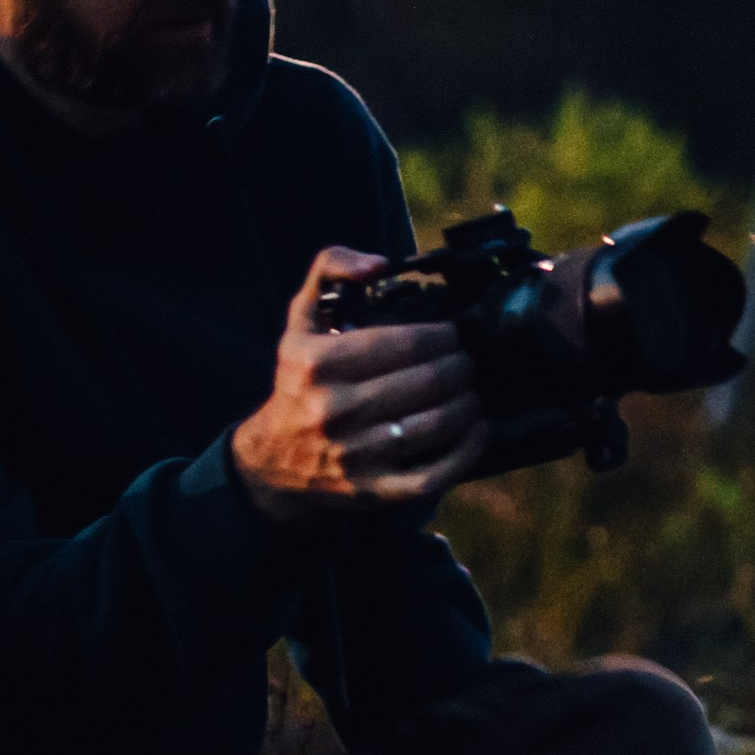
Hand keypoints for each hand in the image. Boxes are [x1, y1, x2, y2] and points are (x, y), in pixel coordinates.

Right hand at [231, 247, 488, 519]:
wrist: (275, 459)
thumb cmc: (299, 381)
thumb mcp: (301, 319)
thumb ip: (330, 269)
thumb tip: (379, 264)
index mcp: (319, 363)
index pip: (407, 343)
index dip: (444, 336)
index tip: (452, 335)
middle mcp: (335, 409)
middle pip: (429, 382)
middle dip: (461, 367)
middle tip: (466, 362)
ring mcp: (356, 453)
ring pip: (436, 424)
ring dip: (468, 403)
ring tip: (471, 390)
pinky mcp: (373, 490)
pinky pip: (433, 475)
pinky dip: (467, 452)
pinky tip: (479, 431)